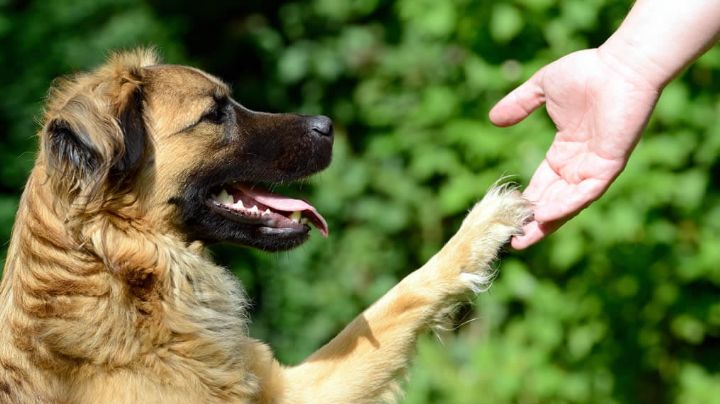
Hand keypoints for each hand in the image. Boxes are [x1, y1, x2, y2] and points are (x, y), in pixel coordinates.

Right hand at [489, 48, 661, 248]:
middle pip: (553, 201)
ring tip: (525, 238)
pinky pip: (585, 193)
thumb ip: (519, 105)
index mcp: (565, 151)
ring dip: (547, 222)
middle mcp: (580, 164)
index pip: (543, 184)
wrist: (621, 65)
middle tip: (512, 240)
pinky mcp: (608, 166)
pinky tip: (544, 216)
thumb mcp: (542, 89)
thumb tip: (493, 118)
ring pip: (568, 203)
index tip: (507, 215)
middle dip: (533, 221)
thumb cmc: (587, 72)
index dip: (526, 201)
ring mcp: (594, 167)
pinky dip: (566, 206)